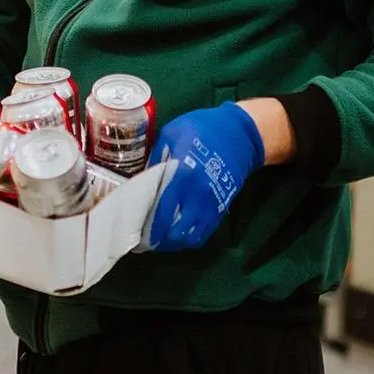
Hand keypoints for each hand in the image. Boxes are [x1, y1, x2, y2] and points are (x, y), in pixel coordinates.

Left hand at [145, 102, 264, 251]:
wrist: (239, 135)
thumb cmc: (202, 130)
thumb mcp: (171, 135)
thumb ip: (155, 159)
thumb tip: (139, 180)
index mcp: (182, 176)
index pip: (162, 213)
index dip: (148, 229)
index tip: (135, 235)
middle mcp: (197, 196)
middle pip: (175, 233)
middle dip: (158, 240)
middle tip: (143, 239)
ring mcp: (211, 205)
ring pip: (190, 238)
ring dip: (173, 243)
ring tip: (159, 239)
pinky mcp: (220, 209)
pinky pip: (203, 234)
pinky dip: (188, 239)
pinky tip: (177, 233)